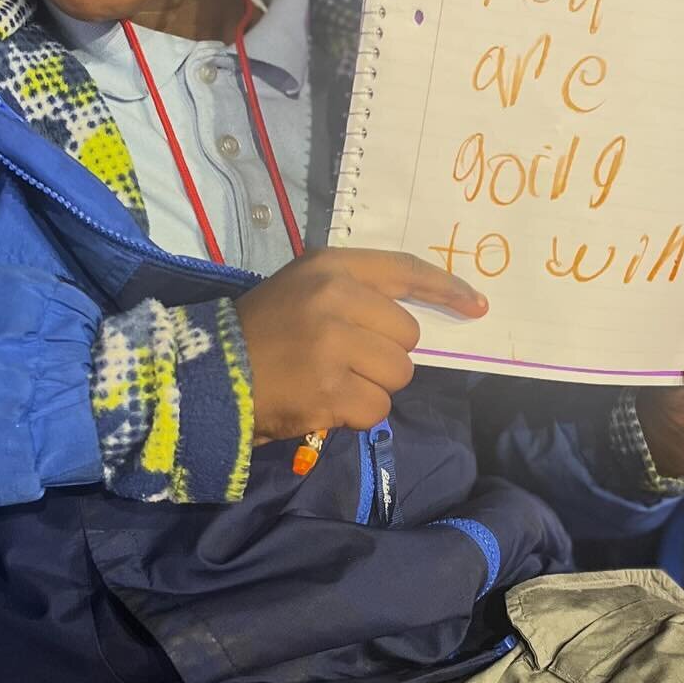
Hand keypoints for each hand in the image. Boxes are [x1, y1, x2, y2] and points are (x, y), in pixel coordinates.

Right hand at [234, 249, 486, 442]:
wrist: (206, 373)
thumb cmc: (259, 331)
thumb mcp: (302, 289)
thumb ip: (354, 296)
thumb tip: (413, 330)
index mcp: (329, 267)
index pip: (404, 270)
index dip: (446, 289)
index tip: (477, 306)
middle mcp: (334, 298)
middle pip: (407, 337)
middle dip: (386, 356)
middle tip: (345, 361)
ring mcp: (333, 345)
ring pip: (397, 376)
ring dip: (371, 388)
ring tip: (330, 382)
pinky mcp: (330, 390)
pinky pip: (376, 409)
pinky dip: (355, 415)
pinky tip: (323, 404)